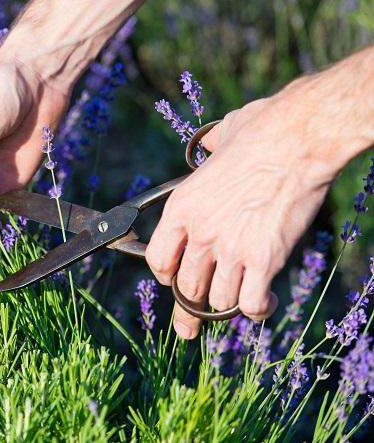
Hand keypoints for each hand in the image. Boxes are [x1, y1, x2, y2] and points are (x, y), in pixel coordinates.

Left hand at [146, 79, 340, 338]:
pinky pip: (251, 304)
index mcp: (182, 208)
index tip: (173, 280)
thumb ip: (207, 153)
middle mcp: (200, 234)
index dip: (165, 276)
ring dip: (226, 306)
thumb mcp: (219, 140)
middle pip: (186, 288)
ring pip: (217, 301)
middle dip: (188, 309)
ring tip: (236, 303)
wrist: (296, 137)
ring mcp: (231, 249)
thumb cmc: (261, 131)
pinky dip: (256, 310)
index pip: (159, 261)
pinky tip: (264, 304)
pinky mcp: (264, 260)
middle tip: (189, 325)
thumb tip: (208, 147)